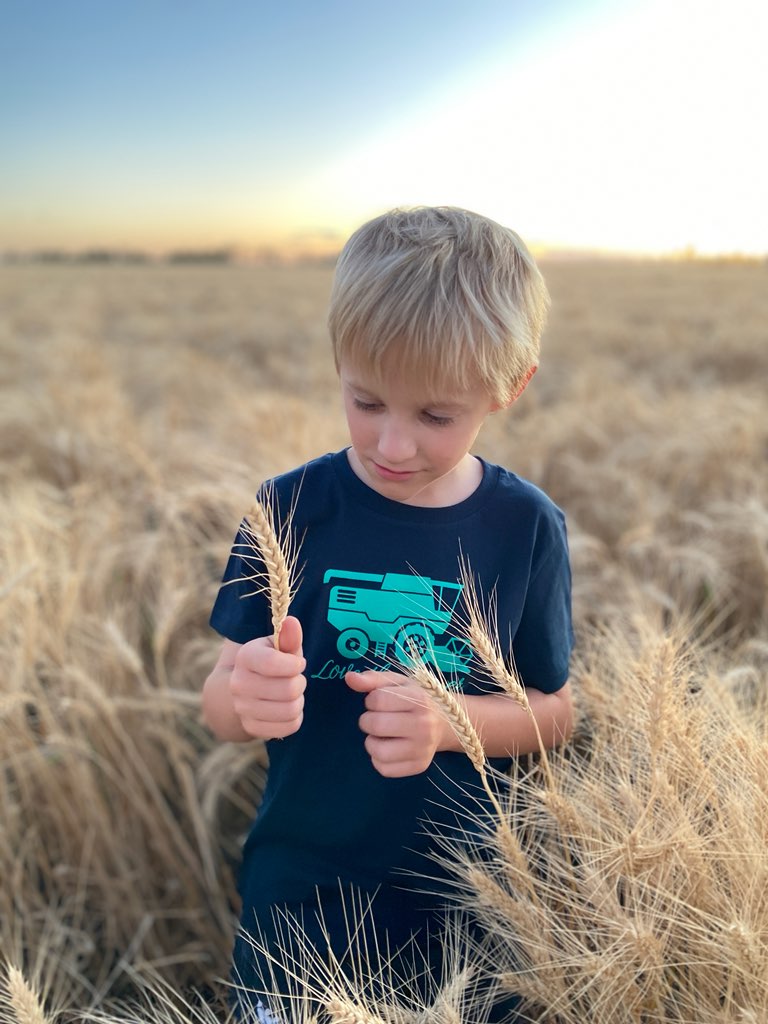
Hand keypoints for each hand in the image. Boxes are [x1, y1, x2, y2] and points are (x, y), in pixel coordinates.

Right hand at [229, 616, 305, 738]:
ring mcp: (243, 708)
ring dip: (299, 701)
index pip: (273, 663)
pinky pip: (289, 727)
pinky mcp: (251, 727)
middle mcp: (239, 683)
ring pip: (291, 710)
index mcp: (246, 657)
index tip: (298, 663)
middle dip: (300, 683)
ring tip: (291, 694)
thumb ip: (289, 636)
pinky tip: (287, 709)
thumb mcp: (279, 646)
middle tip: (295, 679)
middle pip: (289, 689)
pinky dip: (295, 718)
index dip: (295, 665)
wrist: (243, 690)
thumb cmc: (271, 662)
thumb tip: (292, 622)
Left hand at [345, 670, 446, 776]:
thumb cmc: (416, 698)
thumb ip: (372, 679)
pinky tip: (388, 747)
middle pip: (376, 725)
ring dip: (371, 742)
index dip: (371, 699)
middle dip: (368, 720)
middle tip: (376, 718)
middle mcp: (424, 726)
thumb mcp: (398, 683)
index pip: (378, 699)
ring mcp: (423, 749)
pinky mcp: (419, 766)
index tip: (379, 701)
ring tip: (381, 735)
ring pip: (378, 752)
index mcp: (419, 700)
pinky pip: (384, 769)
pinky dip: (379, 759)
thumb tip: (349, 678)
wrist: (446, 721)